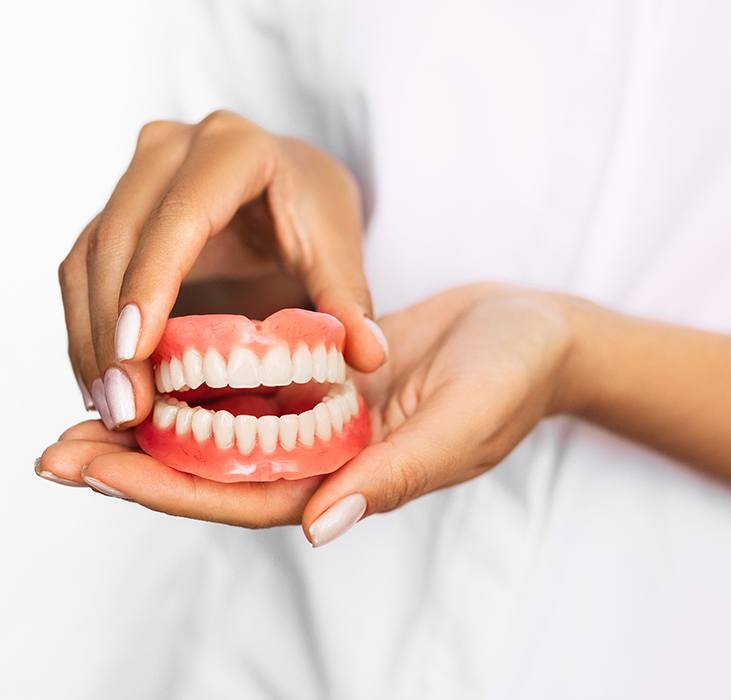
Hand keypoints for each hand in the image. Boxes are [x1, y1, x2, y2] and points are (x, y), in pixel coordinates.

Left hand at [37, 283, 574, 537]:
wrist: (534, 332)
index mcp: (356, 478)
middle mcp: (329, 453)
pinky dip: (204, 378)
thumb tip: (320, 527)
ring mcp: (325, 414)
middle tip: (55, 447)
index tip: (93, 470)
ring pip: (228, 427)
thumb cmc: (513, 377)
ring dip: (159, 420)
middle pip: (219, 470)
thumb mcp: (462, 422)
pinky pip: (256, 381)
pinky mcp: (327, 373)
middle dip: (137, 464)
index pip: (247, 496)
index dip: (168, 490)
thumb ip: (395, 475)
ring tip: (85, 405)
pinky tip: (159, 361)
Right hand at [58, 110, 386, 428]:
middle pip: (119, 239)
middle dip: (112, 330)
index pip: (181, 216)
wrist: (287, 183)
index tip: (136, 352)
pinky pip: (84, 272)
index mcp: (233, 148)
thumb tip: (369, 357)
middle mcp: (170, 151)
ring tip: (112, 408)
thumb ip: (350, 300)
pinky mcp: (116, 213)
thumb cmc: (313, 209)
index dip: (152, 283)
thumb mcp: (337, 248)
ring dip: (90, 339)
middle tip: (126, 407)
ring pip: (88, 260)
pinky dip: (88, 330)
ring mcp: (135, 179)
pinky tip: (104, 382)